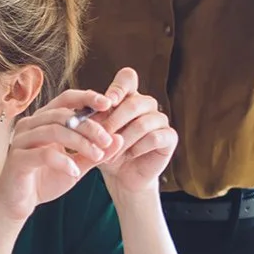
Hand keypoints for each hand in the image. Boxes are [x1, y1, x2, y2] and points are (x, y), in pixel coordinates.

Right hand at [0, 87, 119, 222]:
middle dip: (89, 126)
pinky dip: (63, 162)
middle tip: (108, 140)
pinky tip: (75, 172)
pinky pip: (43, 154)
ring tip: (97, 156)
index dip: (87, 98)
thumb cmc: (46, 180)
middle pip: (63, 114)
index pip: (66, 99)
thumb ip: (96, 153)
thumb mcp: (77, 165)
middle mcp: (30, 125)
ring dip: (80, 143)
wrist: (19, 204)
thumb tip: (119, 139)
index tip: (109, 104)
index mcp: (43, 120)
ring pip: (54, 130)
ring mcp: (21, 140)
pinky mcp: (17, 158)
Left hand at [91, 68, 176, 197]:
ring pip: (143, 123)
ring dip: (123, 140)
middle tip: (100, 138)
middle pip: (134, 103)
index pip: (128, 78)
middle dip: (114, 122)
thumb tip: (84, 107)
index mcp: (127, 97)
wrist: (121, 176)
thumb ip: (91, 118)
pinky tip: (129, 156)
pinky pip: (155, 137)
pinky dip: (138, 148)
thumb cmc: (106, 149)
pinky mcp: (169, 137)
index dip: (118, 88)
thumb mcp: (94, 133)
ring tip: (110, 153)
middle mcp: (146, 104)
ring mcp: (160, 119)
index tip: (106, 102)